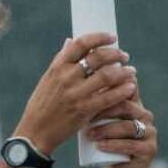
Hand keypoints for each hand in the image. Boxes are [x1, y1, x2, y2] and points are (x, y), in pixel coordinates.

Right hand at [11, 32, 136, 154]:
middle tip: (125, 55)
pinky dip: (122, 91)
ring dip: (123, 72)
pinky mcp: (84, 110)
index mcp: (58, 66)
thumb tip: (71, 41)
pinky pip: (108, 98)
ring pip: (107, 76)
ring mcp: (76, 94)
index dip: (99, 37)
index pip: (81, 44)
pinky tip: (130, 87)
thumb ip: (61, 59)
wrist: (36, 130)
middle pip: (98, 58)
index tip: (112, 37)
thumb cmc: (43, 103)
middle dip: (116, 54)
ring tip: (131, 71)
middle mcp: (66, 77)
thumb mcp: (48, 78)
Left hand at [88, 83, 156, 167]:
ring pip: (128, 126)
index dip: (110, 87)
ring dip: (106, 130)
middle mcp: (145, 115)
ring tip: (90, 135)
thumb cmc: (107, 142)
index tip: (90, 90)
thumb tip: (78, 89)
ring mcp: (150, 132)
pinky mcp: (150, 148)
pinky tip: (100, 146)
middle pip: (125, 106)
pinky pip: (131, 145)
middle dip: (103, 111)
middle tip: (85, 117)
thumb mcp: (101, 123)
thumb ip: (97, 106)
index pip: (125, 89)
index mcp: (134, 104)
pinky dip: (114, 145)